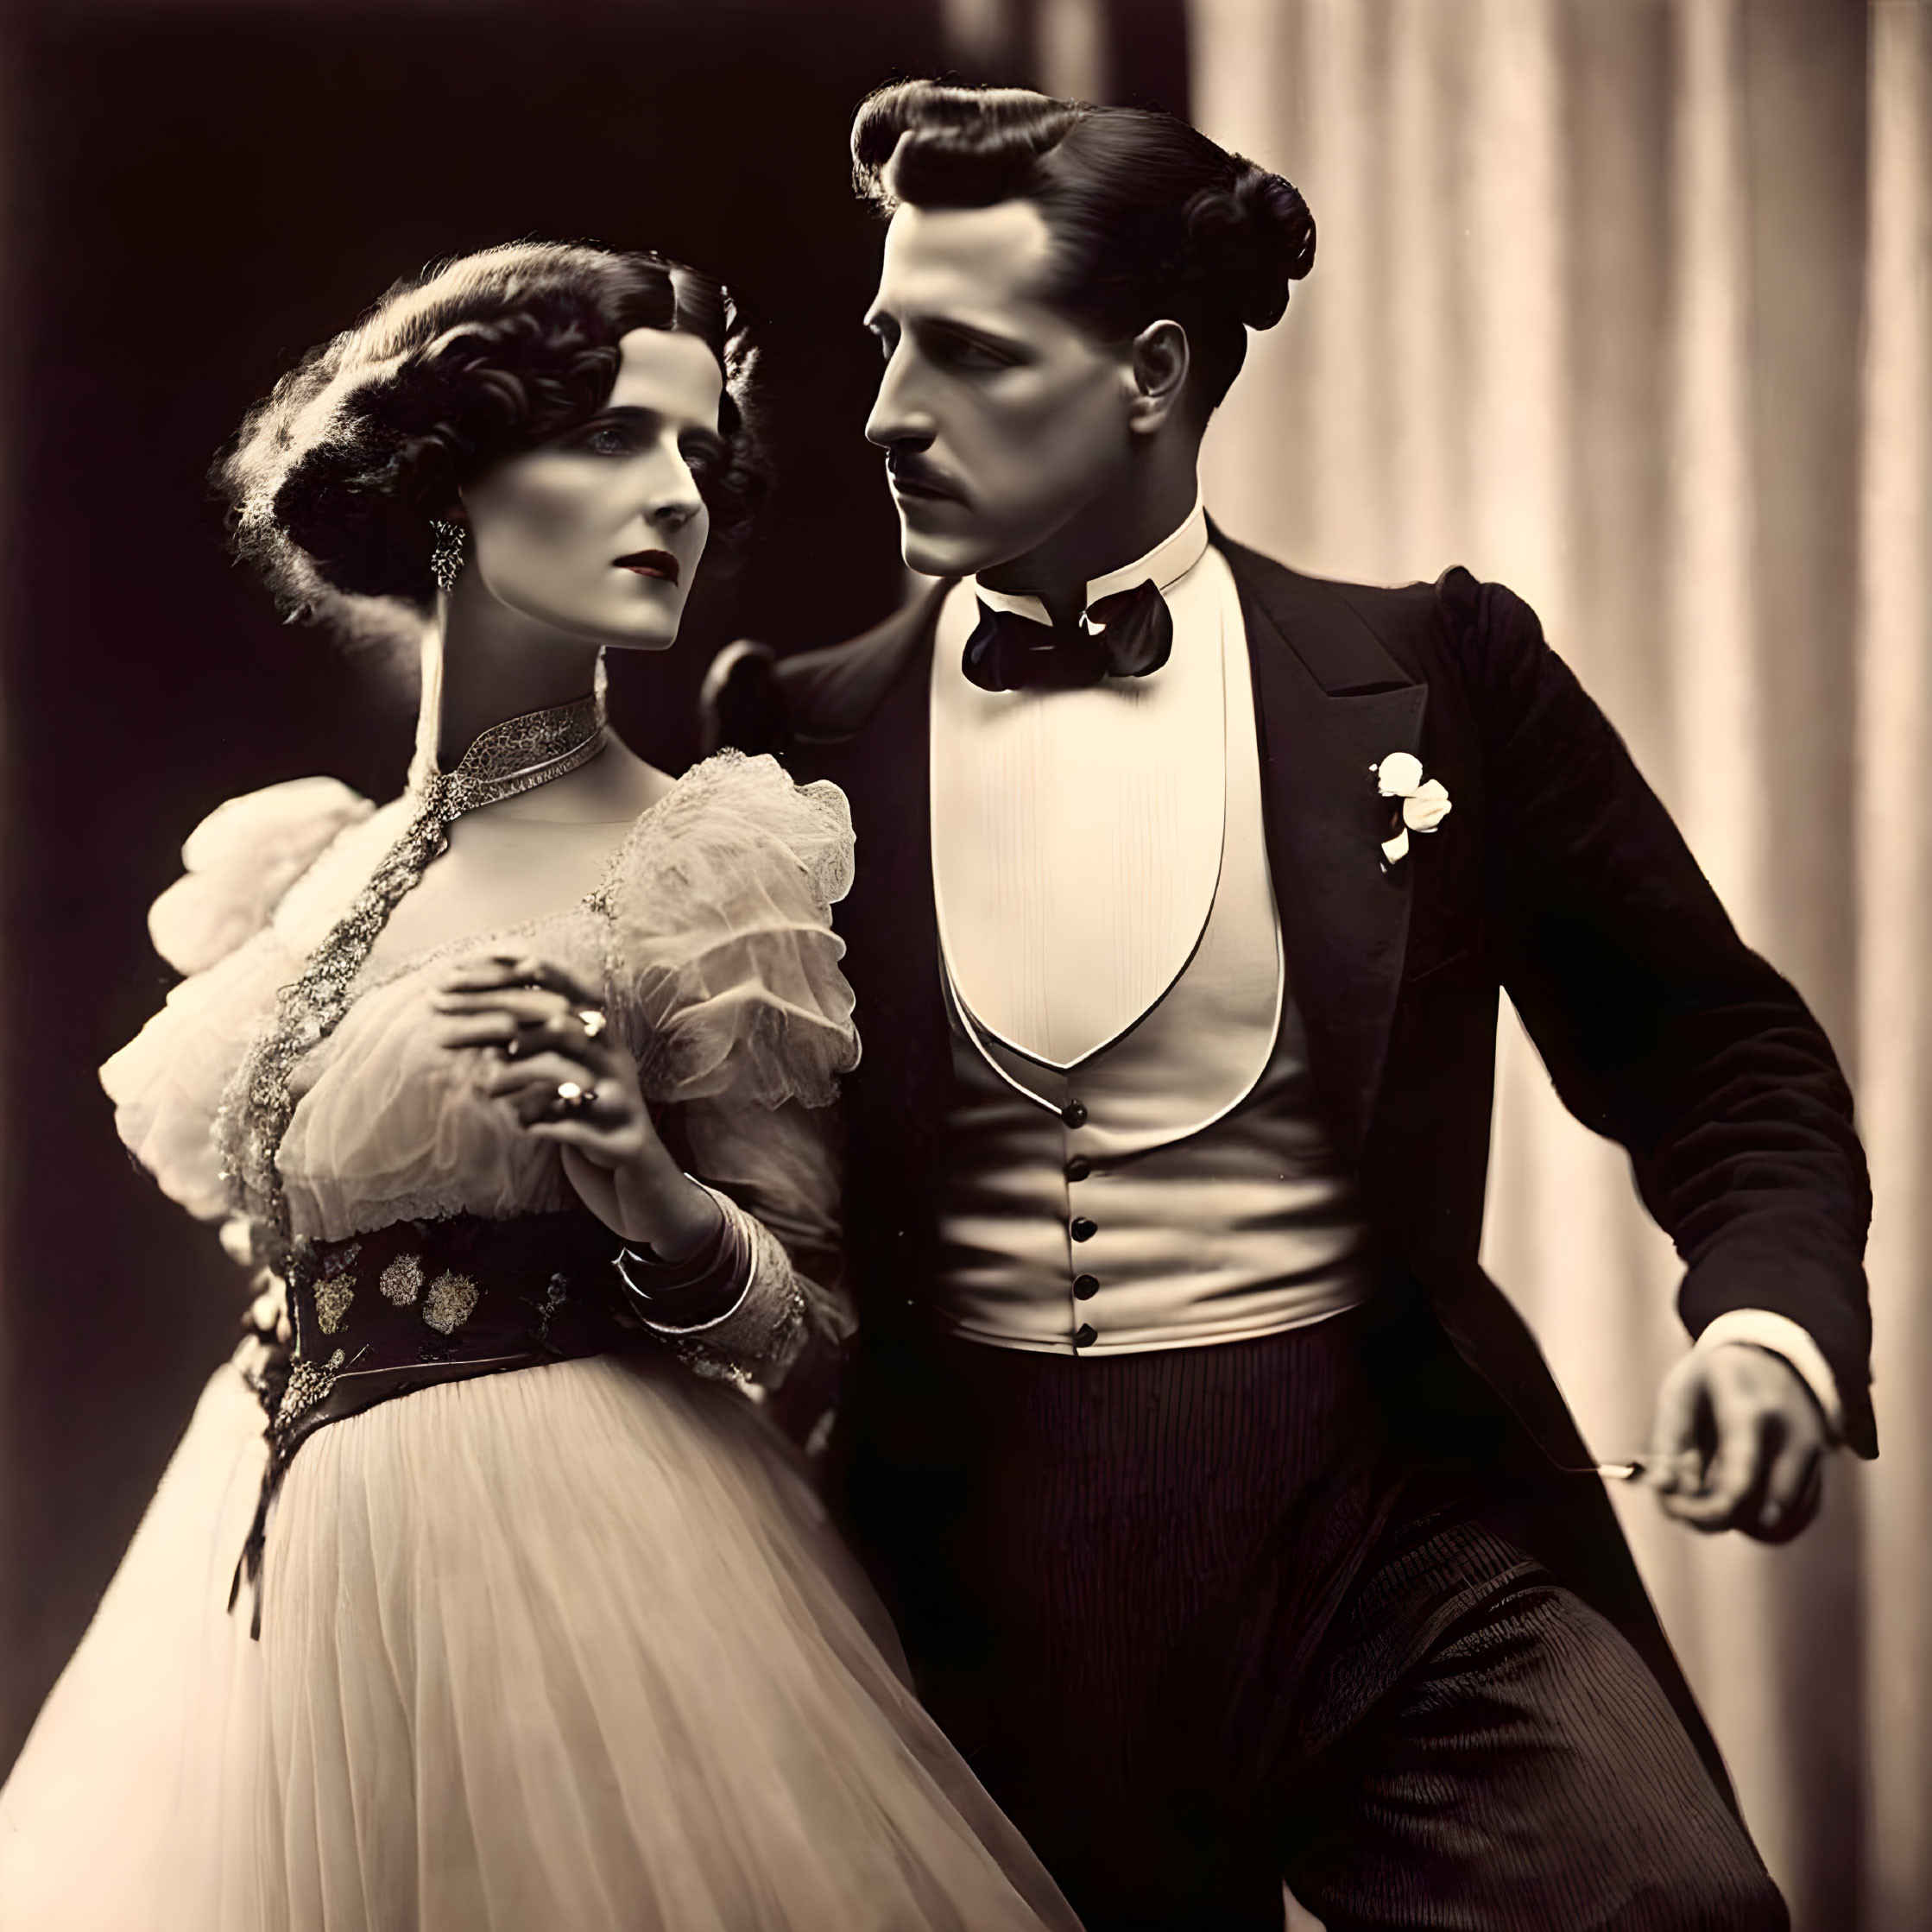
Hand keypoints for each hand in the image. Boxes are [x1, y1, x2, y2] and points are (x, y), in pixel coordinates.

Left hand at [429, 951, 718, 1257]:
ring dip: (516, 1078)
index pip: (571, 990)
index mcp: (604, 1035)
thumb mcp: (563, 1068)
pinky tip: (518, 1126)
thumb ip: (526, 1042)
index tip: (492, 966)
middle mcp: (615, 1059)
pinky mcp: (621, 1139)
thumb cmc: (584, 1106)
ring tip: (483, 1088)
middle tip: (449, 1032)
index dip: (539, 974)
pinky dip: (539, 1124)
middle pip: (560, 1026)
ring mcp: (621, 1098)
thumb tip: (472, 1015)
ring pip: (564, 1074)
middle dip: (501, 1025)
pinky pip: (572, 1127)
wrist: (634, 1163)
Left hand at [1645, 1342, 1827, 1541]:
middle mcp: (1791, 1433)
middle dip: (1717, 1519)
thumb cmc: (1713, 1379)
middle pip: (1762, 1507)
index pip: (1741, 1475)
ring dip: (1741, 1524)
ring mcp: (1815, 1452)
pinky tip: (1742, 1504)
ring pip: (1782, 1520)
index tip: (1680, 1514)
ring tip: (1714, 1494)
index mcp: (1748, 1409)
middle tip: (1686, 1507)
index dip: (1712, 1509)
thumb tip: (1664, 1492)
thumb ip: (1668, 1444)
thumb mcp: (1680, 1393)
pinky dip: (1767, 1524)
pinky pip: (1800, 1516)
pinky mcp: (1823, 1468)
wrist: (1773, 1356)